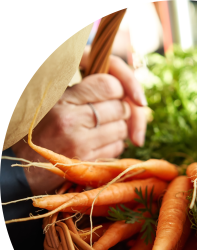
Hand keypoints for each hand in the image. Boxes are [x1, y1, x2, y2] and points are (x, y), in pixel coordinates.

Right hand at [12, 52, 147, 194]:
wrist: (20, 162)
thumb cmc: (35, 127)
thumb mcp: (52, 100)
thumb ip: (80, 92)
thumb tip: (113, 86)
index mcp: (64, 100)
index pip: (109, 85)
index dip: (118, 88)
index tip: (114, 92)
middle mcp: (74, 121)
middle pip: (121, 109)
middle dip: (121, 109)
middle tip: (110, 111)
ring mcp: (82, 144)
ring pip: (122, 130)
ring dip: (119, 128)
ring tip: (103, 127)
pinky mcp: (88, 163)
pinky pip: (117, 149)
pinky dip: (114, 145)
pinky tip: (100, 142)